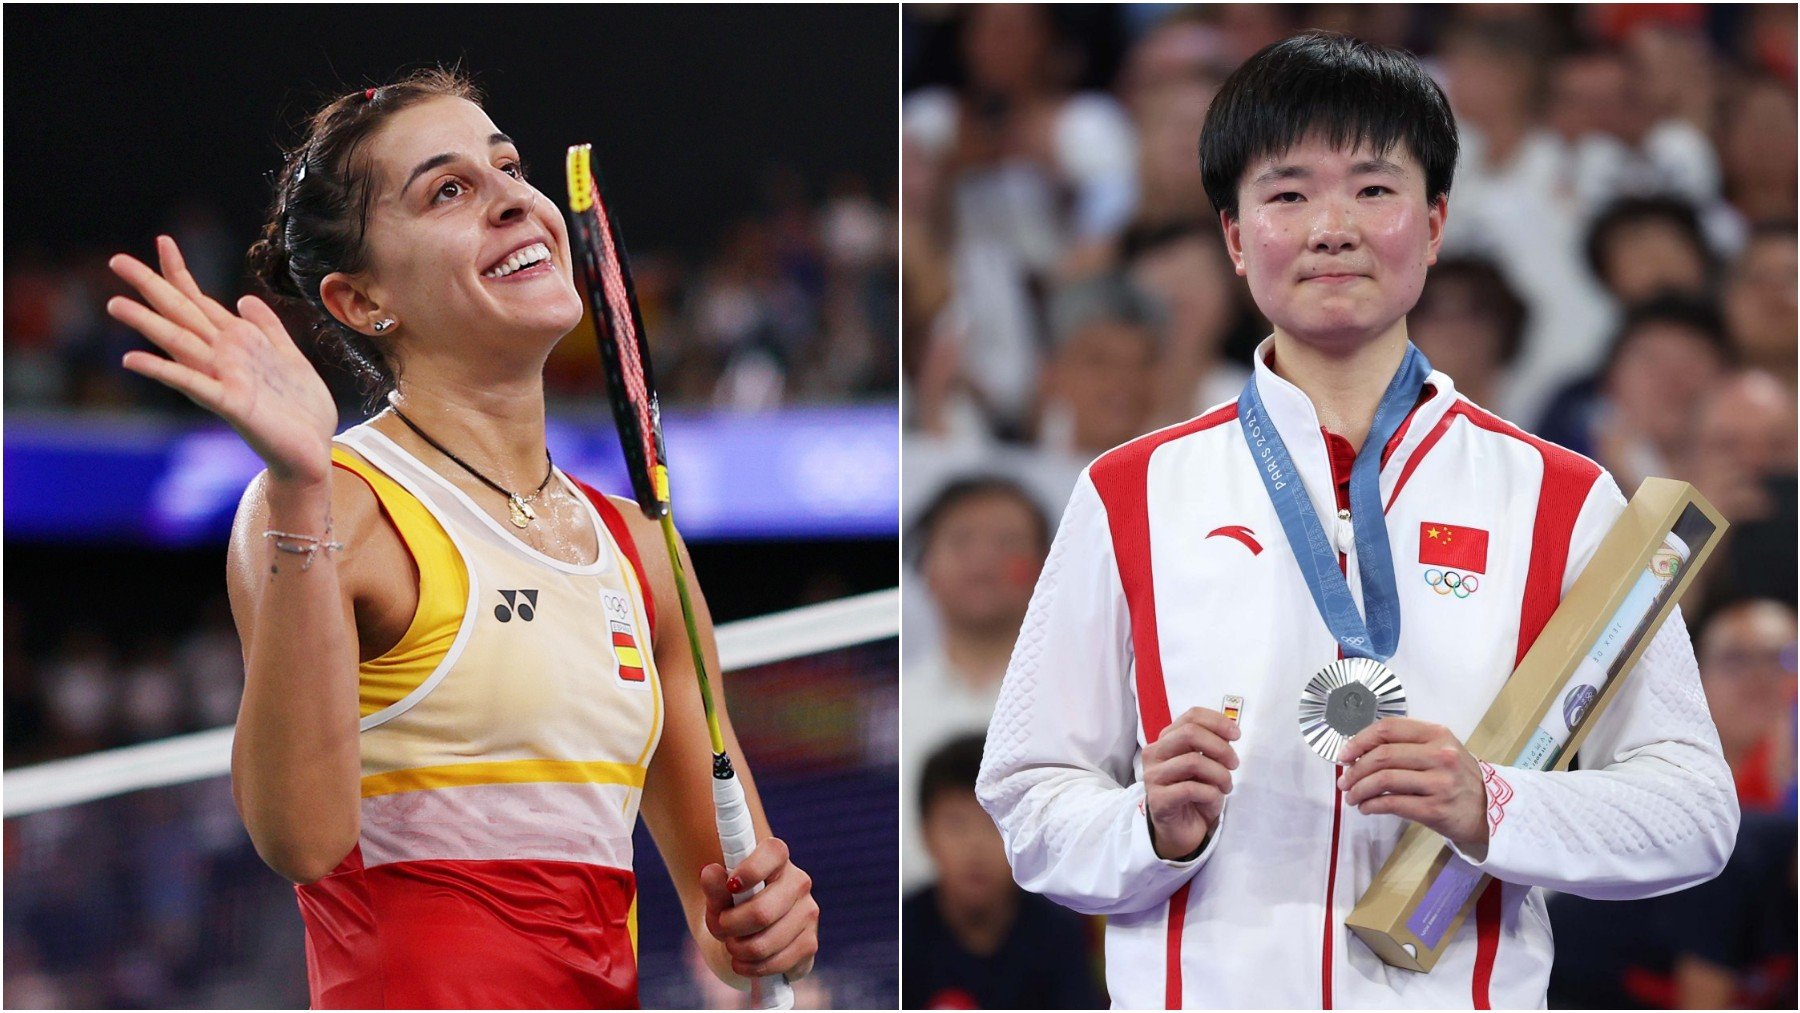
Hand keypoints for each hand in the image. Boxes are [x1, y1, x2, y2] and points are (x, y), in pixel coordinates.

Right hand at [108, 236, 336, 487]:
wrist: (313, 450)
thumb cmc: (301, 409)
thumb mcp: (290, 357)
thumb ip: (268, 328)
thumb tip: (244, 299)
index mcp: (238, 342)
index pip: (201, 301)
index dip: (181, 272)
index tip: (163, 241)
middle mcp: (223, 357)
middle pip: (181, 315)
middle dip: (151, 287)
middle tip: (116, 261)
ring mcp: (224, 379)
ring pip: (180, 343)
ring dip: (148, 323)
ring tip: (115, 303)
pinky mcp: (231, 404)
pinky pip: (193, 384)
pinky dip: (164, 371)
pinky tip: (132, 360)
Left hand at [699, 836, 818, 982]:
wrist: (744, 940)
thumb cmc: (730, 910)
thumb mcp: (716, 900)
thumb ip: (713, 887)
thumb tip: (710, 872)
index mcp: (776, 859)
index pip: (773, 853)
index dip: (751, 870)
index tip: (731, 886)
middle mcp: (799, 882)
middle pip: (761, 912)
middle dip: (732, 927)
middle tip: (722, 928)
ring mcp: (808, 913)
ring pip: (765, 943)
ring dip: (739, 950)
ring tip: (733, 946)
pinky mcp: (810, 943)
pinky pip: (777, 963)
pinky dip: (753, 967)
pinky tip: (745, 961)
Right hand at [1143, 707, 1238, 859]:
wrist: (1181, 829)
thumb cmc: (1195, 794)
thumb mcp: (1206, 764)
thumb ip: (1211, 745)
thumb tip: (1230, 730)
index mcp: (1166, 740)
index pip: (1191, 717)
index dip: (1217, 721)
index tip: (1236, 735)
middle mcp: (1155, 753)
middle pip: (1190, 733)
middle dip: (1220, 747)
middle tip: (1234, 764)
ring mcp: (1153, 776)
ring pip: (1193, 761)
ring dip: (1219, 774)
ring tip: (1226, 786)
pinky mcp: (1158, 799)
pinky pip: (1191, 789)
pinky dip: (1211, 793)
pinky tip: (1214, 798)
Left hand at [1337, 718, 1487, 855]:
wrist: (1491, 811)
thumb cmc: (1458, 779)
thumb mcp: (1441, 750)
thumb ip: (1407, 745)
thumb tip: (1360, 751)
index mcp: (1437, 734)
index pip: (1388, 729)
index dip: (1359, 740)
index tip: (1343, 754)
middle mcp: (1440, 755)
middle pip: (1382, 755)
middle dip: (1354, 769)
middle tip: (1344, 781)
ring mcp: (1439, 782)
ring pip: (1383, 779)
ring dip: (1359, 789)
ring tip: (1351, 796)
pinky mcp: (1435, 809)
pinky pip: (1392, 803)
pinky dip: (1371, 805)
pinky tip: (1366, 807)